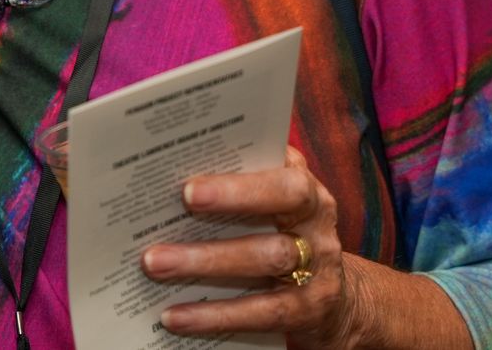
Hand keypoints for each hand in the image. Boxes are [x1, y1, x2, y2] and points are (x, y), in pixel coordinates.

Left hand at [139, 145, 359, 348]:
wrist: (335, 300)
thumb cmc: (282, 233)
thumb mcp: (271, 203)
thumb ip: (237, 180)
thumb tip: (169, 174)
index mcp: (306, 190)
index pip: (281, 178)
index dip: (239, 185)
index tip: (189, 189)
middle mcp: (316, 226)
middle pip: (276, 211)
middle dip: (222, 209)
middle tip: (169, 216)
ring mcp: (318, 270)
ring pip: (266, 261)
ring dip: (206, 262)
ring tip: (155, 264)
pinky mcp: (308, 311)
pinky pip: (261, 313)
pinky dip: (214, 316)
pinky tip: (174, 316)